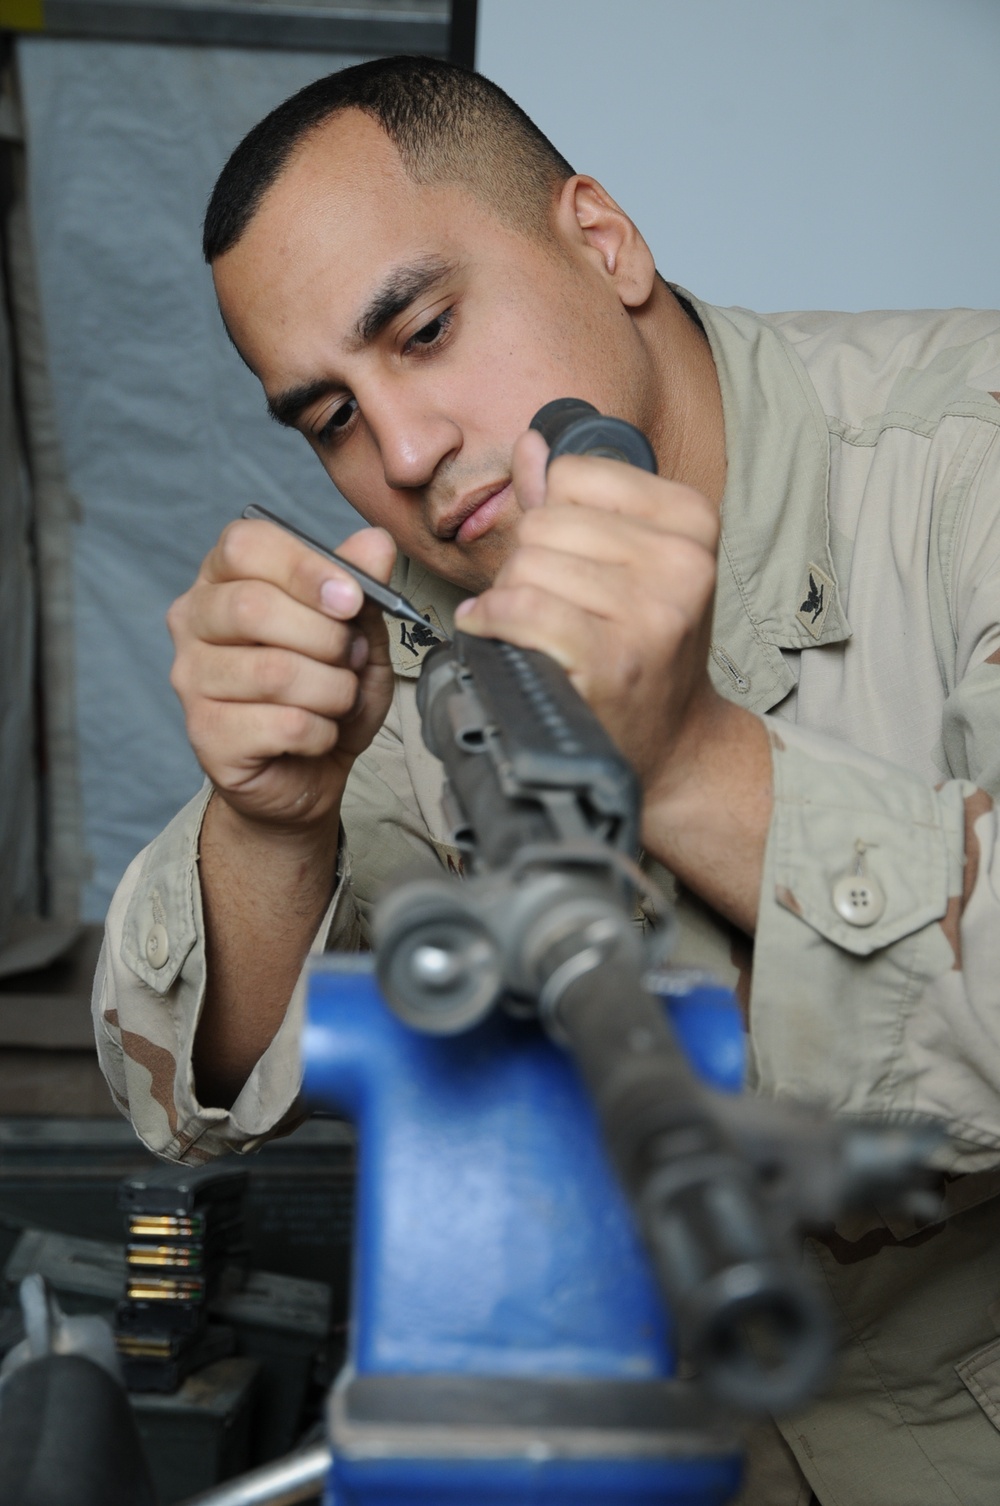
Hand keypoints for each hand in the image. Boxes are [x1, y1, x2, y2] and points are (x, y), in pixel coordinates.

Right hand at [167, 517, 395, 831]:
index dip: (305, 567)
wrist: (308, 772)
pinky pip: (283, 724)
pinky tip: (318, 733)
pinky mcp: (205, 734)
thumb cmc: (325, 691)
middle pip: (252, 606)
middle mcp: (194, 621)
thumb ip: (361, 584)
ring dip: (332, 690)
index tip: (351, 598)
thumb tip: (375, 542)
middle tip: (352, 658)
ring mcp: (191, 679)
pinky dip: (322, 731)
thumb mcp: (357, 632)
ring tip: (339, 699)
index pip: (245, 545)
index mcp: (225, 577)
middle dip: (327, 638)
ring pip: (274, 672)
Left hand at [454, 429, 722, 800]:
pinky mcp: (615, 659)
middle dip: (525, 562)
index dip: (551, 513)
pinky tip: (496, 633)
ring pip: (527, 567)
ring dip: (510, 599)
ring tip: (534, 628)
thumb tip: (532, 444)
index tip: (564, 555)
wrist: (672, 740)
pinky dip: (493, 622)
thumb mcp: (627, 561)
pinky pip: (522, 610)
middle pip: (545, 523)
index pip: (574, 474)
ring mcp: (653, 612)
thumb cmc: (642, 645)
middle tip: (544, 601)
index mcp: (691, 519)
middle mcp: (681, 561)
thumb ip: (574, 501)